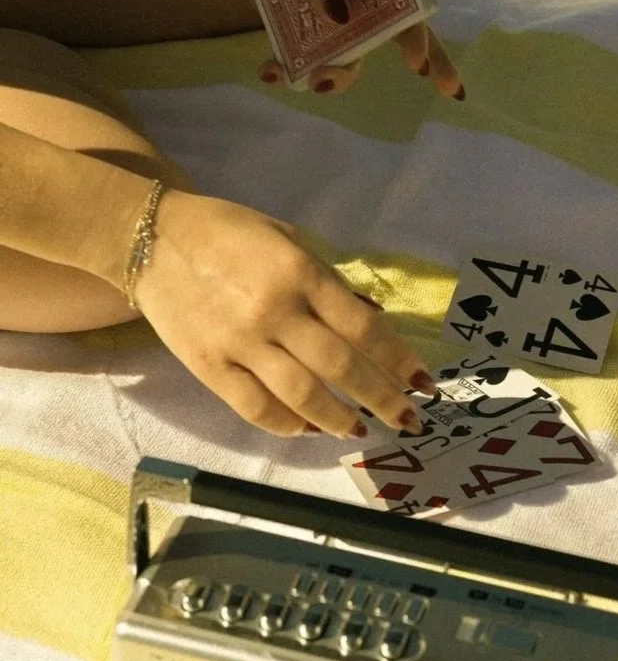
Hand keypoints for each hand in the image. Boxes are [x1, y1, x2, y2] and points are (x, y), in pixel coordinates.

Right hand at [133, 186, 436, 437]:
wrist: (150, 237)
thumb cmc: (229, 231)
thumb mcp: (289, 237)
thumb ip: (329, 279)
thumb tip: (372, 315)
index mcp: (301, 273)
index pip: (364, 328)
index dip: (400, 360)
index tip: (423, 382)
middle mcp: (275, 311)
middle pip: (342, 368)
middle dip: (383, 399)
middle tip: (407, 419)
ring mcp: (240, 343)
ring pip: (302, 396)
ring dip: (339, 420)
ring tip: (359, 428)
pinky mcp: (209, 366)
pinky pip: (256, 408)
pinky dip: (287, 425)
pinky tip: (308, 428)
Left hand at [220, 0, 462, 98]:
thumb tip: (340, 19)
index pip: (403, 5)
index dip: (417, 37)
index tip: (417, 64)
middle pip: (371, 44)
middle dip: (352, 72)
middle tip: (324, 82)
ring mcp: (322, 11)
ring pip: (336, 57)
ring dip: (321, 75)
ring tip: (298, 79)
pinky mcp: (292, 22)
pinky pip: (297, 55)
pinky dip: (286, 70)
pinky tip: (267, 72)